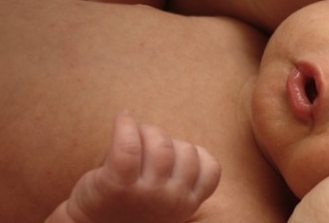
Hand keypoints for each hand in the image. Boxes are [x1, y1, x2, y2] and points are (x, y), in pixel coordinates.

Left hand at [56, 112, 219, 222]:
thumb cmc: (130, 209)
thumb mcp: (167, 202)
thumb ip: (180, 180)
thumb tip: (184, 144)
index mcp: (187, 205)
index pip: (211, 169)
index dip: (195, 155)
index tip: (173, 157)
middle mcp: (171, 201)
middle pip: (186, 150)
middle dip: (167, 141)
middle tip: (145, 148)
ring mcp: (146, 194)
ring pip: (161, 144)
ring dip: (147, 132)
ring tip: (132, 138)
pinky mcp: (117, 185)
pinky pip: (129, 144)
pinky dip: (125, 126)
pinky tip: (123, 119)